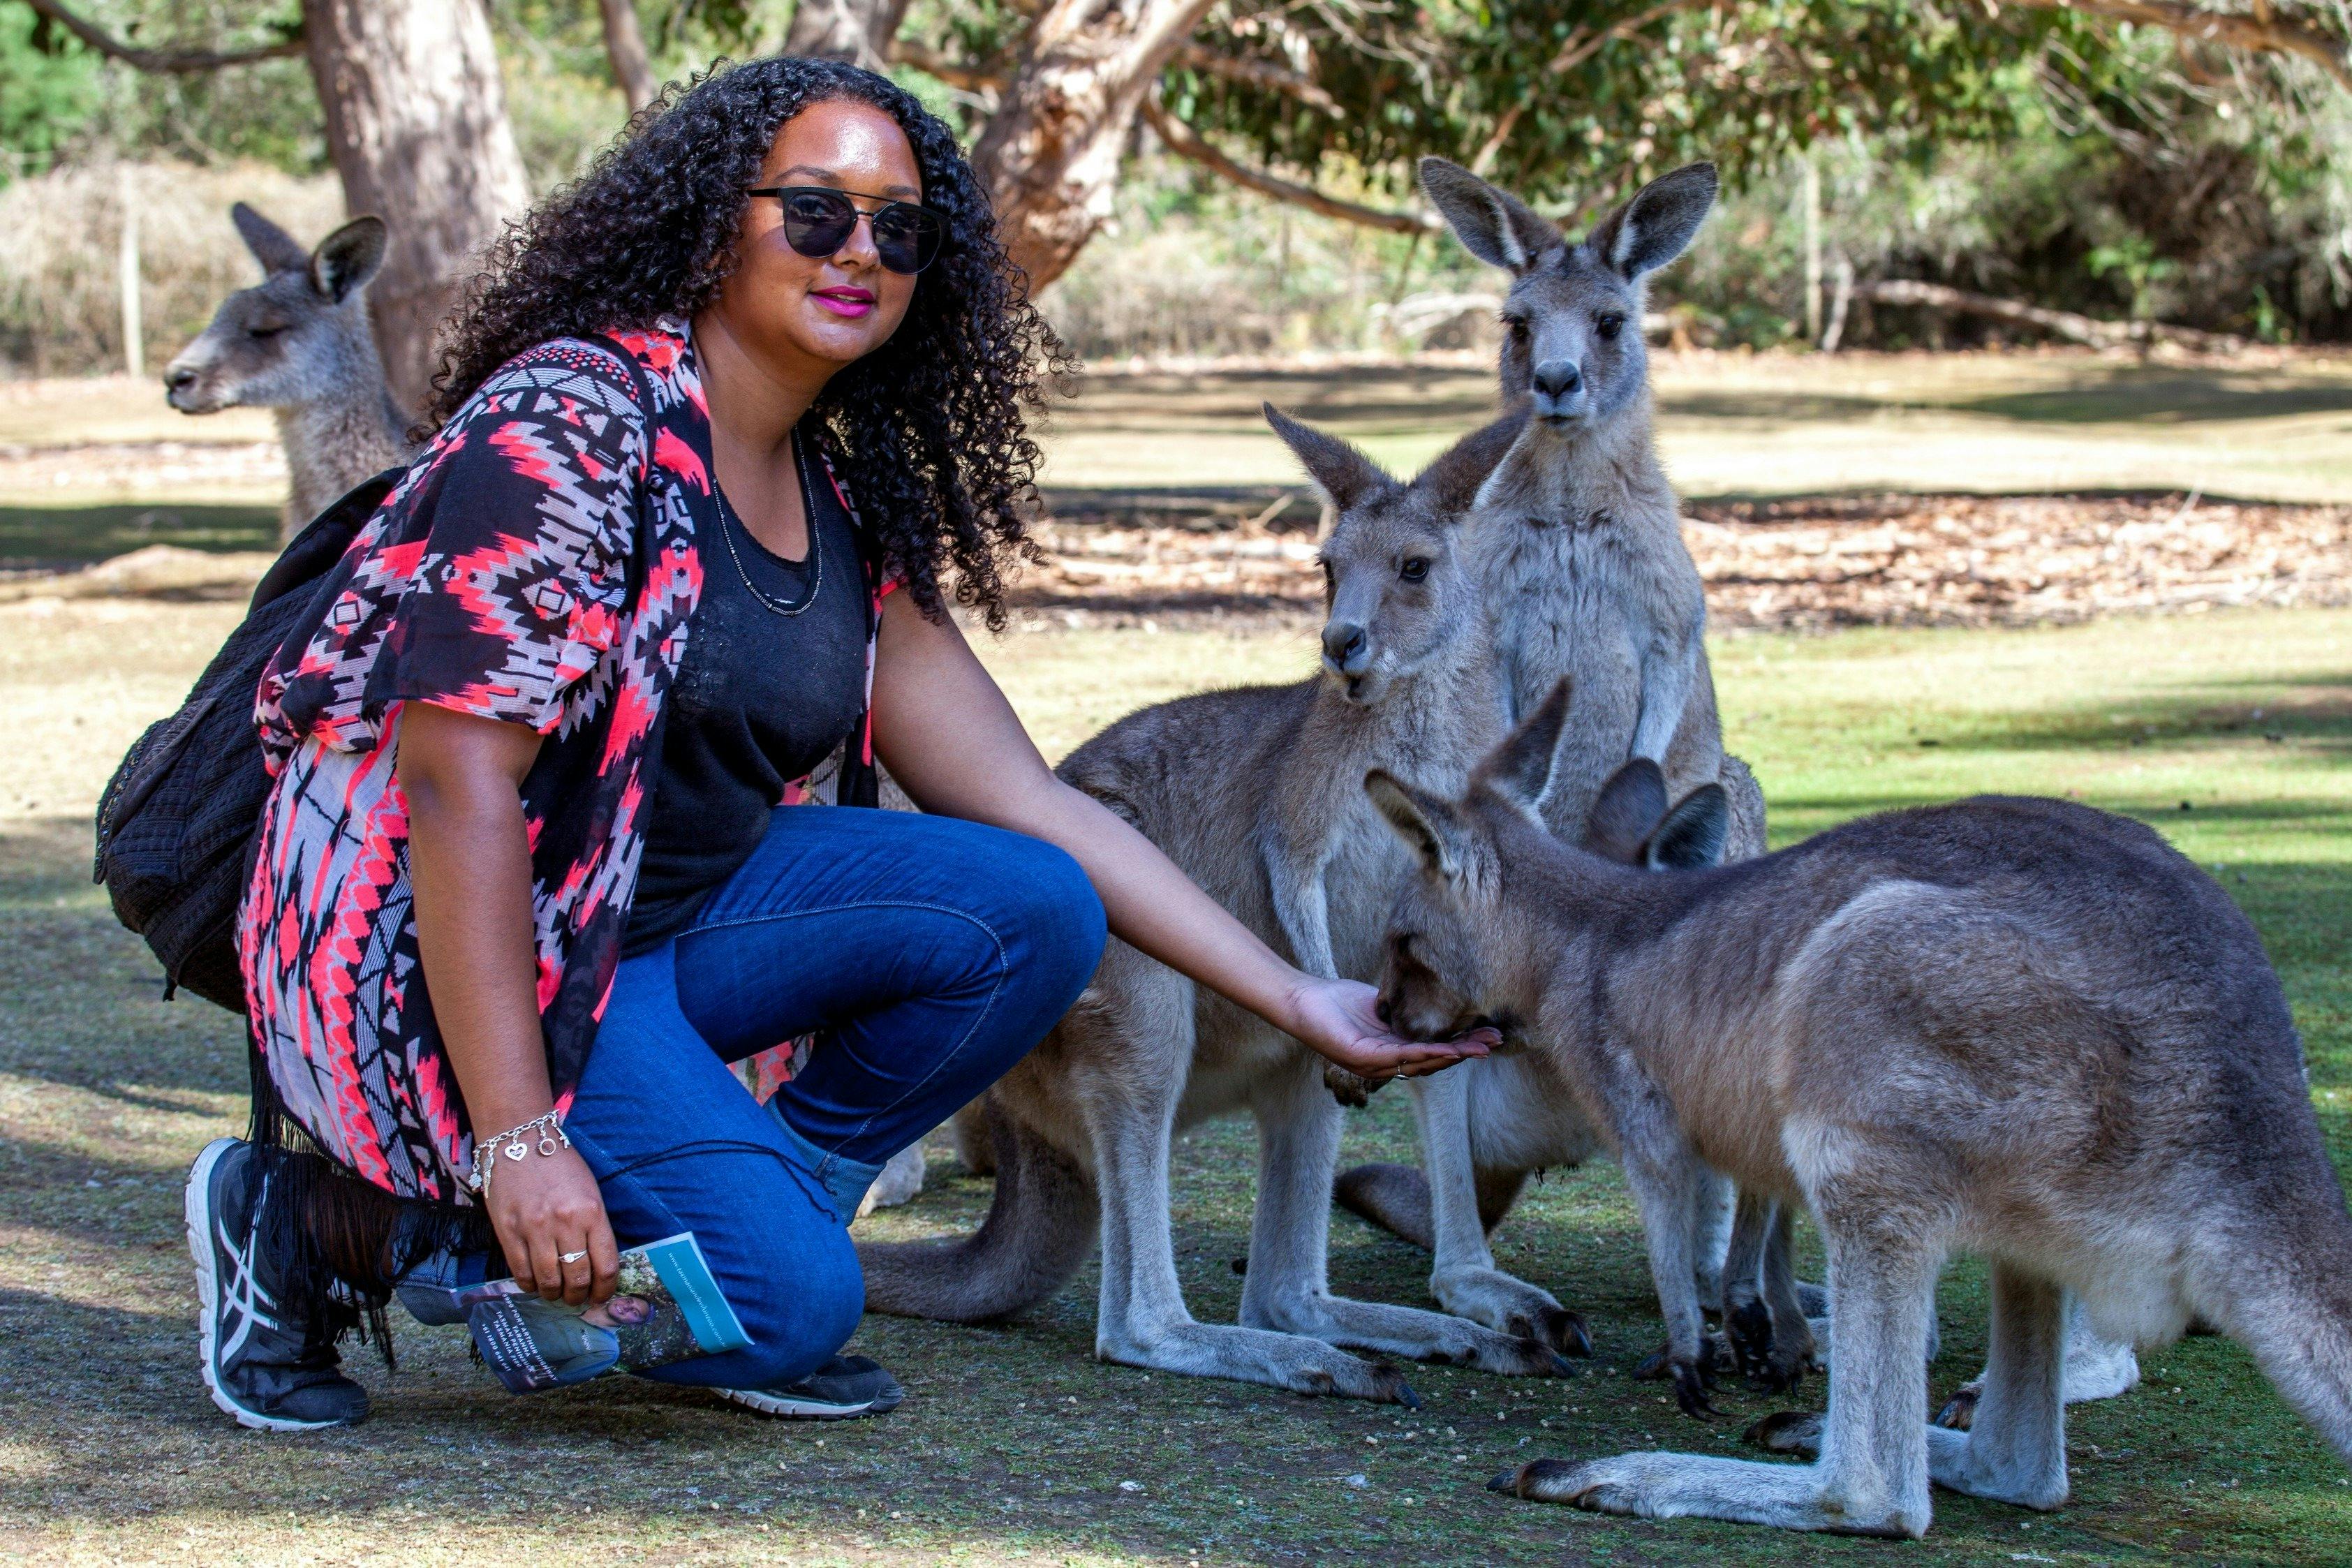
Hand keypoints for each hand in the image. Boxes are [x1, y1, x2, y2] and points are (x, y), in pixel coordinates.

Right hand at [482, 1139, 619, 1306]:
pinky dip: (531, 1285)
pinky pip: (522, 1273)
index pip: (606, 1265)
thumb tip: (596, 1262)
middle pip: (578, 1278)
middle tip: (578, 1298)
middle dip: (580, 1296)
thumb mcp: (589, 1190)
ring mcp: (534, 1229)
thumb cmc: (558, 1163)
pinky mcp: (508, 1232)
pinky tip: (536, 1284)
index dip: (606, 1289)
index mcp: (592, 1212)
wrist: (518, 1139)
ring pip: (549, 1281)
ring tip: (557, 1294)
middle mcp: (565, 1223)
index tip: (602, 1296)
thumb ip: (593, 1225)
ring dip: (555, 1295)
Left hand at [1281, 975, 1495, 1085]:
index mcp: (1392, 1051)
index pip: (1434, 1051)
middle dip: (1467, 1051)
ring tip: (1480, 1048)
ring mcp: (1374, 1065)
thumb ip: (1405, 1009)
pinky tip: (1447, 1049)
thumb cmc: (1337, 1001)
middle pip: (1434, 1061)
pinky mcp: (1362, 1058)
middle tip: (1496, 1042)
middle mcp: (1386, 1064)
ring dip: (1453, 1055)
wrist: (1303, 999)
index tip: (1489, 1033)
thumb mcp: (1382, 1004)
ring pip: (1422, 1063)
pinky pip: (1399, 1057)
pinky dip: (1425, 1053)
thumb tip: (1434, 999)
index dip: (1463, 1044)